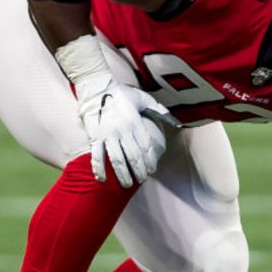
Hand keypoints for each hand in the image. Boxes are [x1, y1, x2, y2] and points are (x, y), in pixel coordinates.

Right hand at [75, 73, 178, 187]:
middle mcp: (123, 131)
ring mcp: (108, 135)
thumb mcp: (144, 99)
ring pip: (117, 160)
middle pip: (134, 157)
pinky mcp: (94, 136)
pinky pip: (96, 155)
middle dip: (139, 171)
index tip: (152, 170)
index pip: (146, 147)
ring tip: (127, 184)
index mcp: (135, 123)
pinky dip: (99, 169)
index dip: (150, 161)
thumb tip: (177, 123)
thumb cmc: (121, 92)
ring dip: (123, 174)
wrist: (96, 86)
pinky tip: (102, 179)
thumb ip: (160, 111)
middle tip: (142, 180)